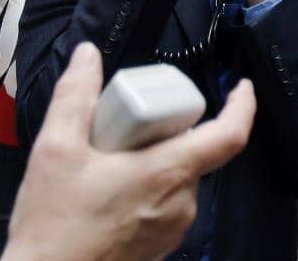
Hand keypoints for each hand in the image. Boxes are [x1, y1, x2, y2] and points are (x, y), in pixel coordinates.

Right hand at [1, 43, 256, 260]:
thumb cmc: (54, 225)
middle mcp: (182, 202)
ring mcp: (174, 227)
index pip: (230, 135)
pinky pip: (166, 204)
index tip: (241, 86)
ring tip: (107, 163)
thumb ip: (74, 97)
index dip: (243, 106)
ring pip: (178, 178)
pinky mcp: (160, 245)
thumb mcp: (56, 150)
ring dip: (153, 162)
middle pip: (194, 151)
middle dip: (166, 132)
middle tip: (128, 126)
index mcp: (169, 173)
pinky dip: (147, 188)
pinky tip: (109, 191)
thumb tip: (87, 56)